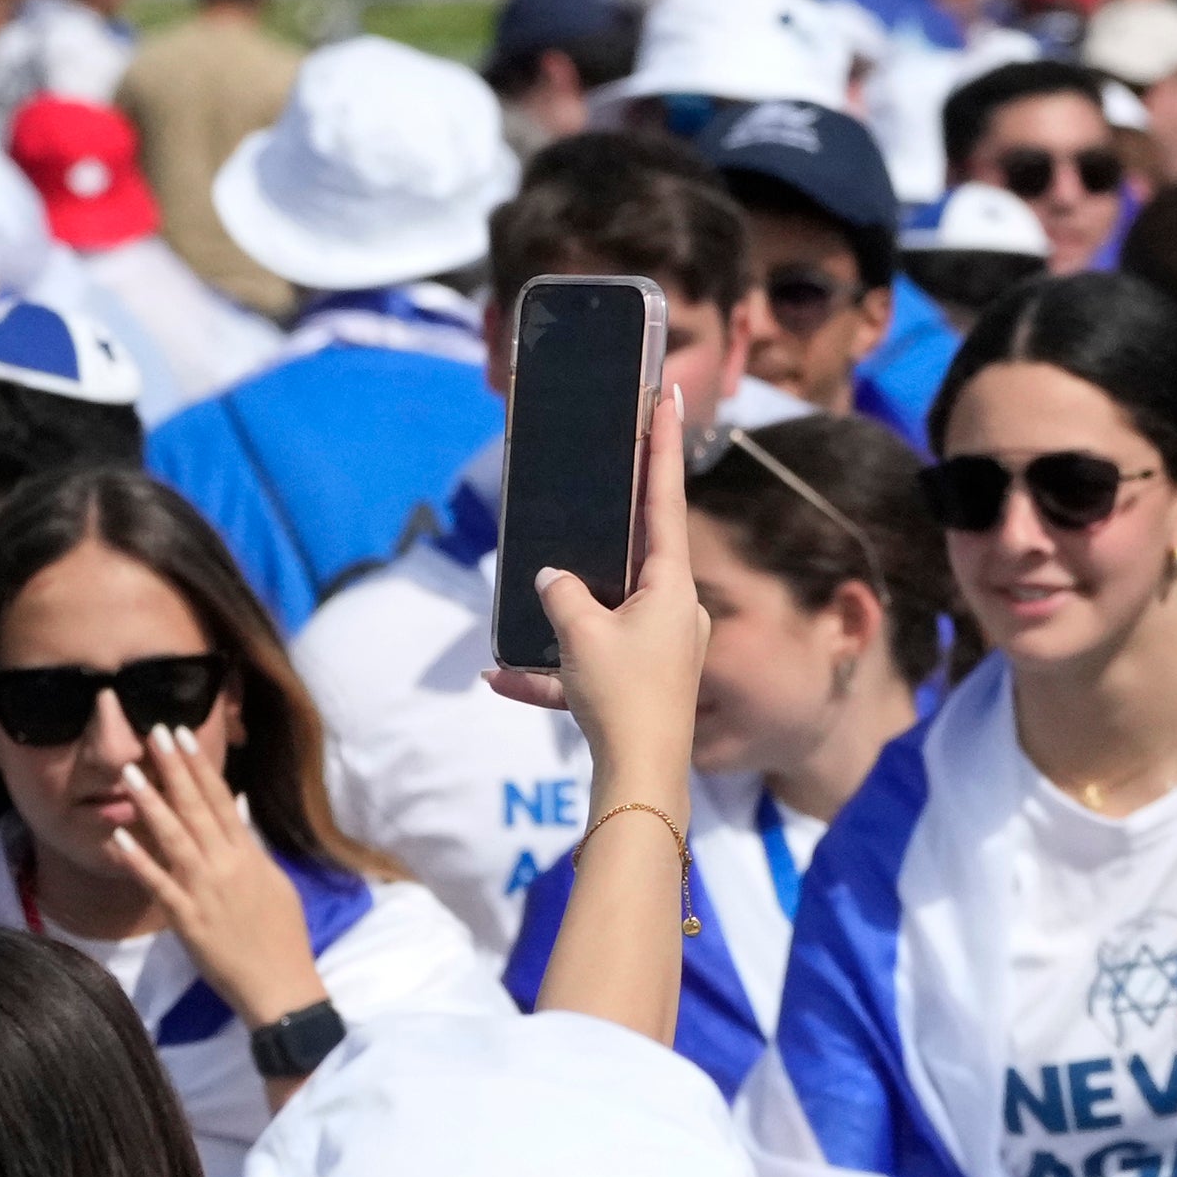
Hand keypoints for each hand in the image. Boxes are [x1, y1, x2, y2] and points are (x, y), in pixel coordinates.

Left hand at [114, 726, 324, 1030]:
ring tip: (132, 771)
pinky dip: (137, 859)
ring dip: (152, 803)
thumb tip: (237, 811)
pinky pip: (157, 883)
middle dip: (175, 769)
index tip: (183, 735)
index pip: (222, 800)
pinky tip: (118, 837)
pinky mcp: (186, 916)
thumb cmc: (282, 936)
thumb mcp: (275, 884)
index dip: (200, 766)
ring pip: (175, 837)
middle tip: (155, 732)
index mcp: (250, 856)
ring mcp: (205, 889)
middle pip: (197, 808)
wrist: (280, 984)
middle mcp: (227, 865)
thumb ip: (251, 847)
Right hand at [486, 382, 704, 804]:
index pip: (667, 500)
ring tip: (523, 625)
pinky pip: (587, 666)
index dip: (664, 448)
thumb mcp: (582, 633)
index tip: (671, 398)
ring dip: (560, 621)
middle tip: (593, 481)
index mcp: (672, 587)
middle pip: (632, 557)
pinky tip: (502, 680)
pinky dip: (549, 673)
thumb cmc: (624, 697)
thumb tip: (554, 578)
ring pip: (601, 616)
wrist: (641, 779)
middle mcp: (675, 612)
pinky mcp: (638, 685)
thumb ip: (561, 593)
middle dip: (600, 535)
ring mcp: (660, 650)